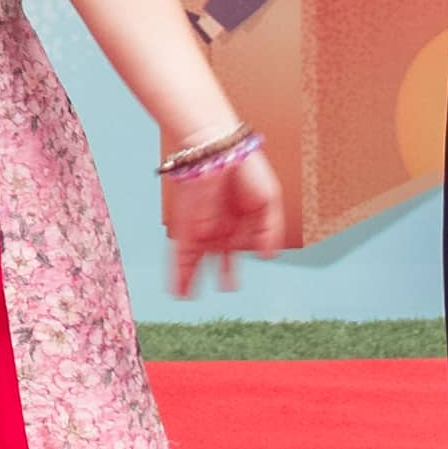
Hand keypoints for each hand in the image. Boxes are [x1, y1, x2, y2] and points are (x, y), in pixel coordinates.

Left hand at [159, 132, 292, 294]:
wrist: (217, 151)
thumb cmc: (244, 168)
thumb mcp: (268, 200)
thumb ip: (270, 230)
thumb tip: (269, 257)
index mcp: (240, 218)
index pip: (237, 246)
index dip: (234, 265)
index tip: (232, 283)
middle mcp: (219, 225)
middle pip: (217, 256)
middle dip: (219, 273)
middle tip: (221, 288)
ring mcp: (201, 227)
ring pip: (195, 259)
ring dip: (190, 279)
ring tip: (186, 297)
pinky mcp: (186, 227)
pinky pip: (181, 254)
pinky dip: (178, 274)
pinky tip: (177, 290)